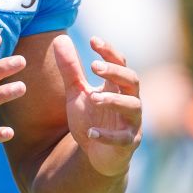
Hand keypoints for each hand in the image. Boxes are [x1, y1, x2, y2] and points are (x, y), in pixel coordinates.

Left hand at [54, 35, 141, 177]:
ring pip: (132, 107)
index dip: (109, 51)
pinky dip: (107, 136)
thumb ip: (70, 69)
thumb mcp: (76, 92)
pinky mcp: (128, 143)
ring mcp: (131, 122)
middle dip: (115, 72)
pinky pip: (123, 139)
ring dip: (114, 101)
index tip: (93, 39)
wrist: (97, 154)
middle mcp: (129, 101)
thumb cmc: (91, 118)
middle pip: (132, 80)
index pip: (119, 63)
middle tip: (93, 66)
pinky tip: (91, 132)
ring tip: (93, 97)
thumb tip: (59, 38)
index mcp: (117, 87)